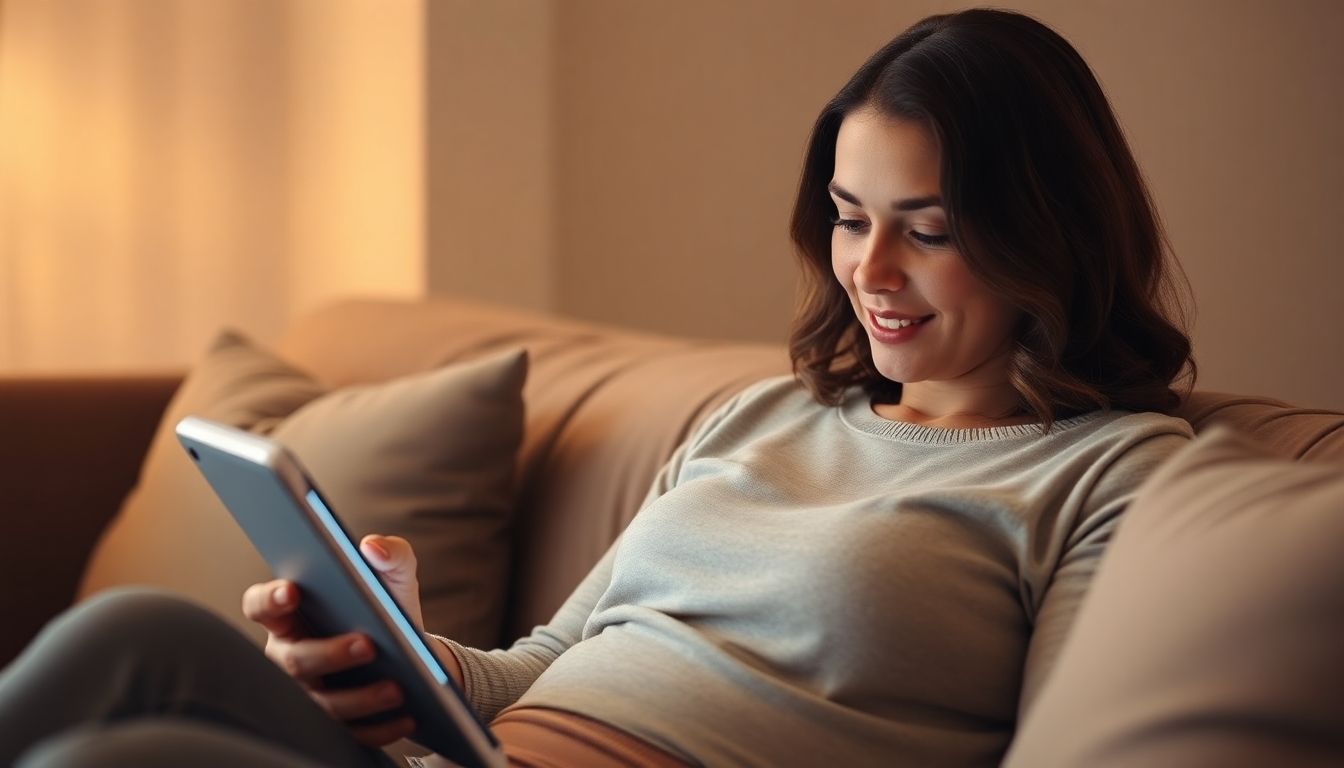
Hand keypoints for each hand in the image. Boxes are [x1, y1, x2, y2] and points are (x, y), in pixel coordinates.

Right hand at [242, 534, 423, 746]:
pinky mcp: (335, 723)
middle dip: (329, 654)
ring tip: (396, 688)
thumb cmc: (386, 605)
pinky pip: (350, 733)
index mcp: (289, 615)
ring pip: (321, 703)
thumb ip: (388, 552)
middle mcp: (289, 657)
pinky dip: (379, 727)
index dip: (270, 599)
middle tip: (367, 644)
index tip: (292, 590)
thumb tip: (373, 548)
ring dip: (359, 698)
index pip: (260, 606)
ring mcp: (309, 694)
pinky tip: (407, 716)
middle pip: (295, 661)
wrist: (409, 651)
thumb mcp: (394, 573)